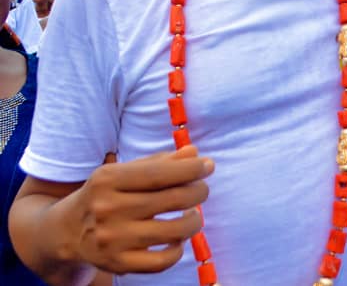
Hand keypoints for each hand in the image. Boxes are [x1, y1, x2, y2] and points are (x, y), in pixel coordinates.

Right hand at [70, 145, 212, 274]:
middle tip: (202, 189)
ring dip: (194, 220)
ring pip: (175, 231)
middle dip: (199, 191)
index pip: (161, 173)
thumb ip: (161, 162)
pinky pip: (163, 261)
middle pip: (173, 199)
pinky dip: (178, 249)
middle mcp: (107, 208)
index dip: (191, 169)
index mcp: (108, 179)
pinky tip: (176, 238)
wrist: (67, 231)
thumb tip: (195, 153)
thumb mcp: (125, 172)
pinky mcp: (117, 264)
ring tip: (192, 214)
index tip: (208, 165)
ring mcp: (112, 239)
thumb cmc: (107, 194)